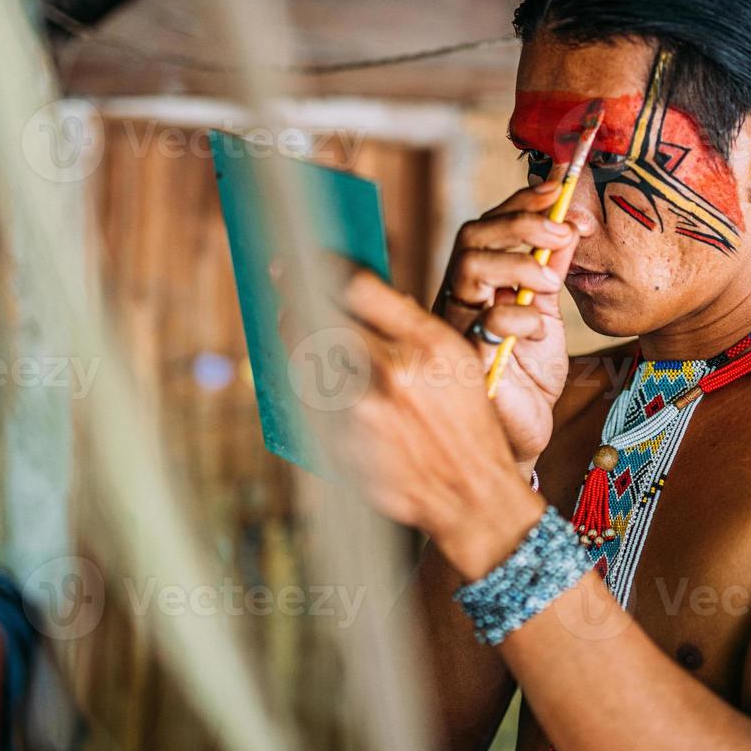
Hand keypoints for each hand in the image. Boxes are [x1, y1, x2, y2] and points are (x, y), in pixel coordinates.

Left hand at [284, 263, 545, 578]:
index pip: (358, 287)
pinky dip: (301, 381)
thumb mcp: (457, 360)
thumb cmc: (467, 422)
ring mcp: (362, 414)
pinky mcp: (343, 446)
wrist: (471, 494)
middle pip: (319, 318)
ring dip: (291, 335)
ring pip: (304, 359)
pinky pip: (307, 402)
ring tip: (286, 320)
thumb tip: (357, 292)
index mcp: (426, 346)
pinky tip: (301, 370)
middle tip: (279, 277)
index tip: (309, 256)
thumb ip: (411, 324)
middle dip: (293, 293)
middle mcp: (391, 375)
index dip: (327, 266)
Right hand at [434, 181, 586, 469]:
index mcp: (480, 279)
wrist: (529, 428)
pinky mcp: (468, 361)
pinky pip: (483, 323)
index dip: (521, 202)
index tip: (560, 191)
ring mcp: (458, 326)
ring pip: (467, 267)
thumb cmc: (531, 370)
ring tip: (555, 282)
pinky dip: (518, 316)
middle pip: (472, 236)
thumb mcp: (548, 310)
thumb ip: (553, 268)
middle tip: (564, 232)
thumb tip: (570, 221)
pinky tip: (539, 329)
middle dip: (520, 224)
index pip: (489, 225)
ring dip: (518, 263)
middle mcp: (462, 296)